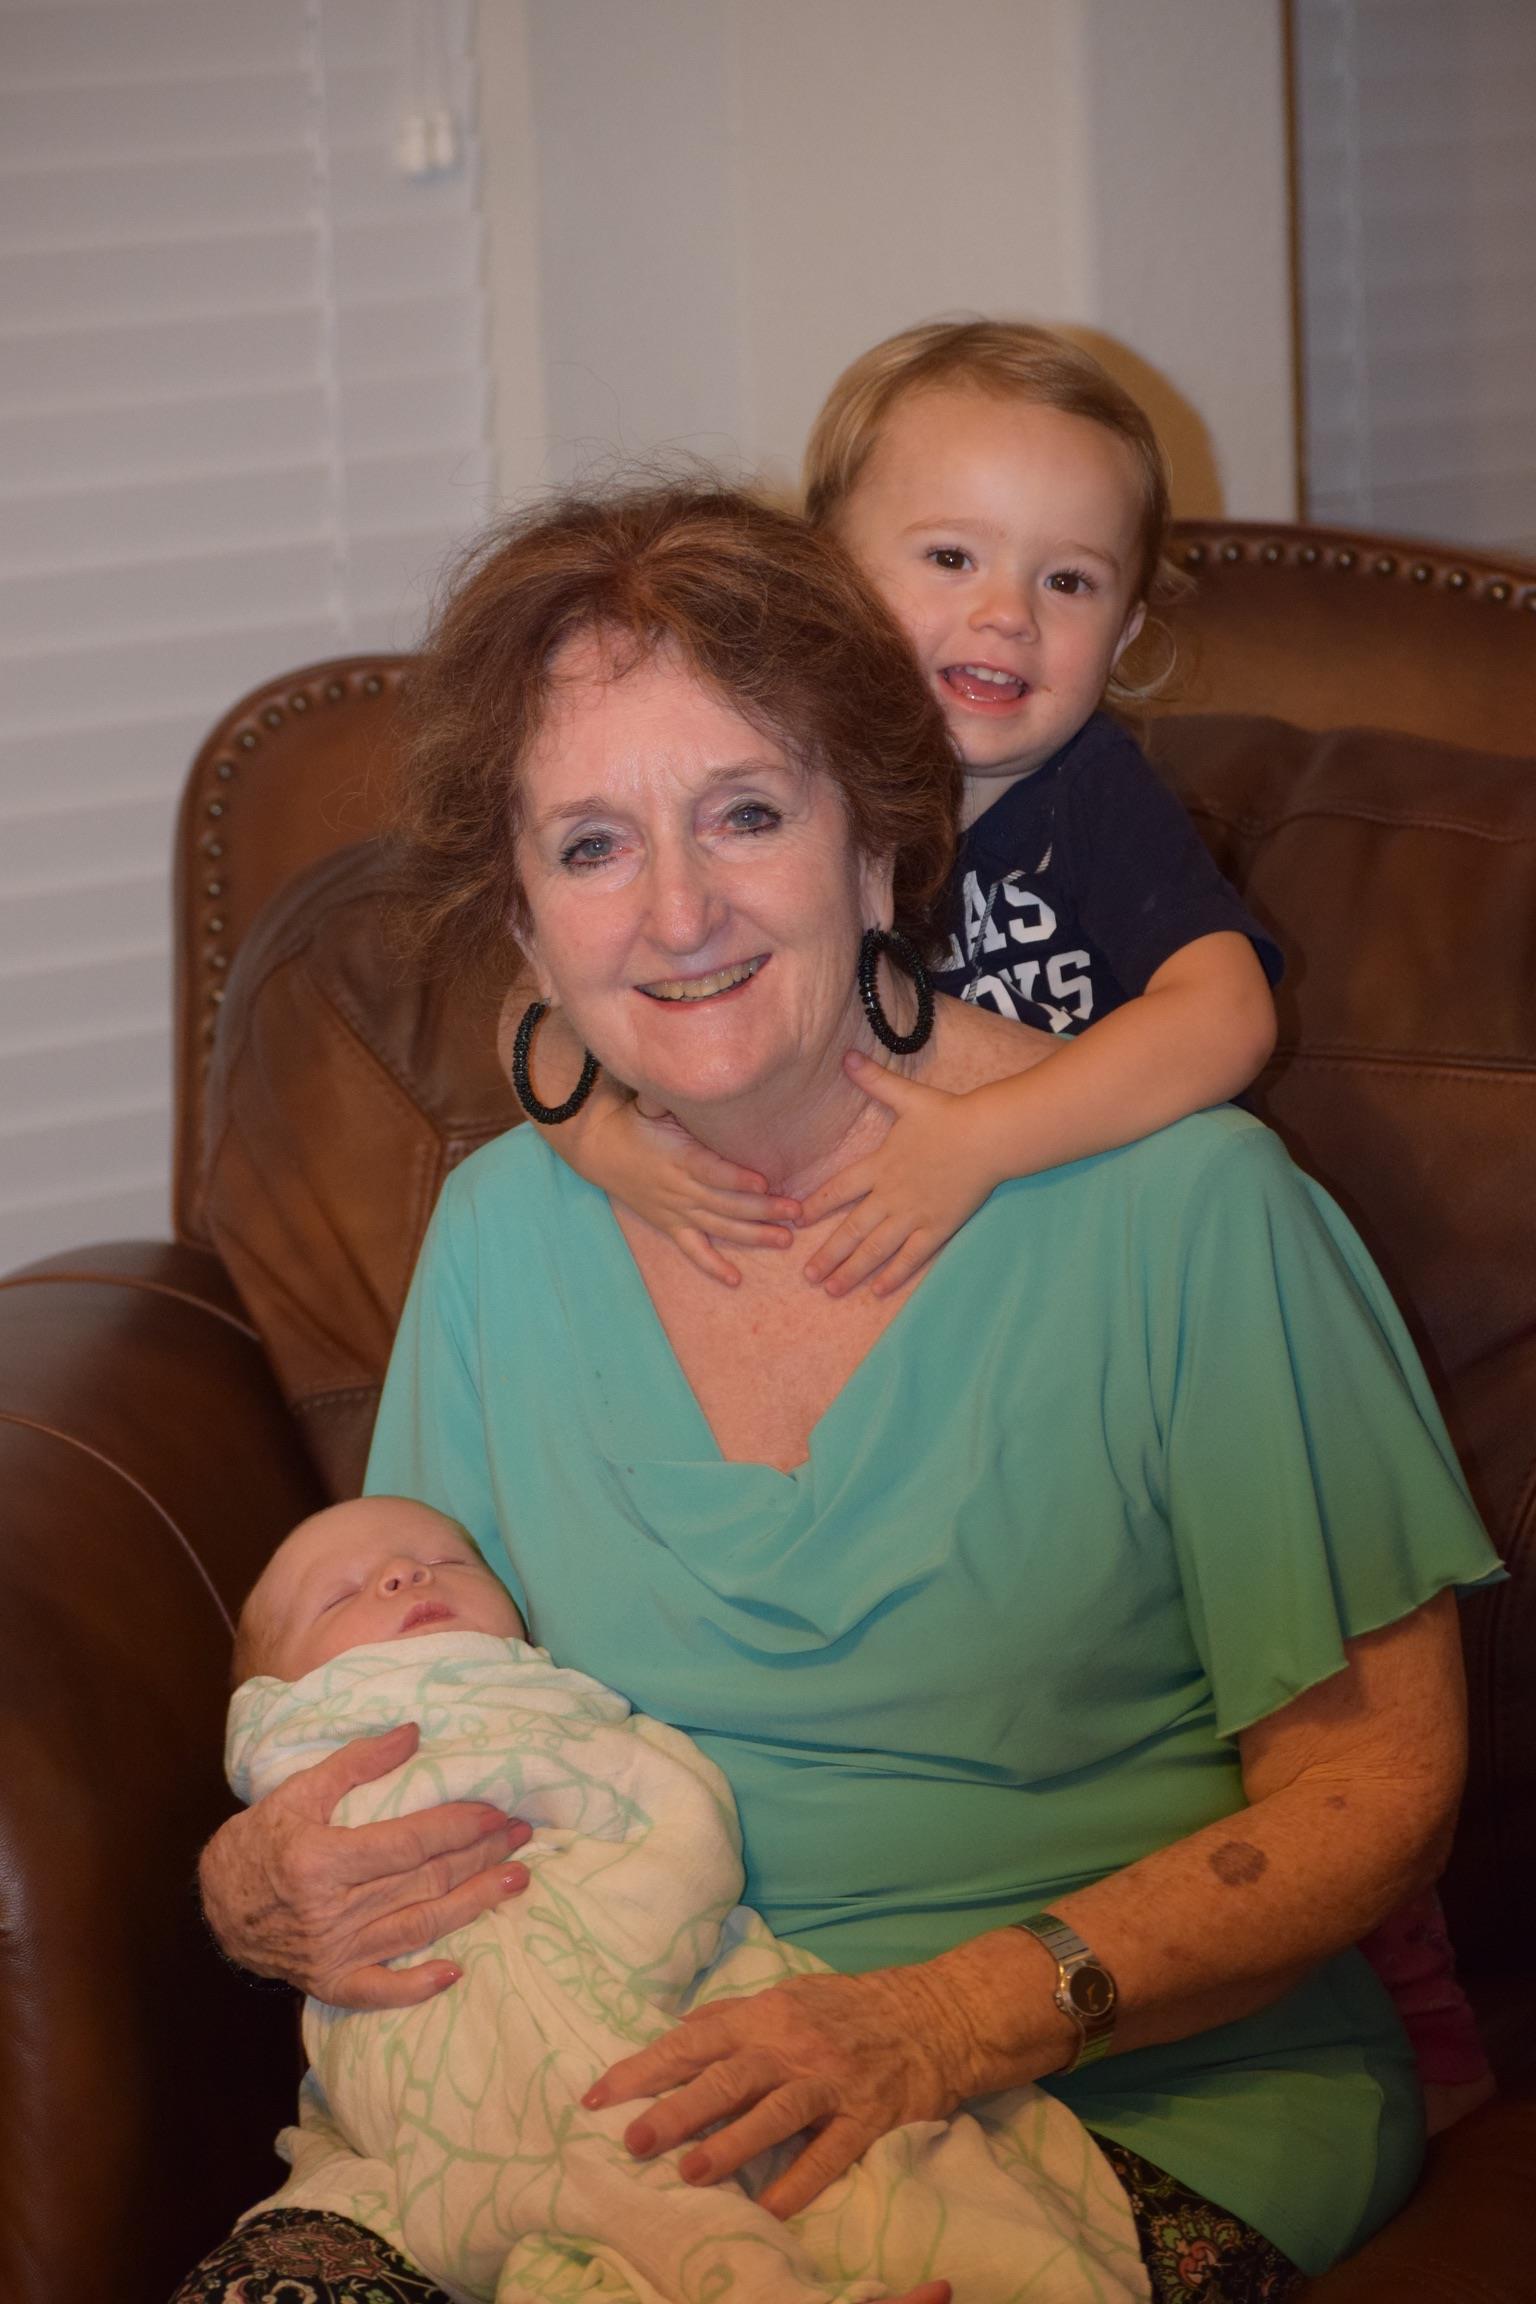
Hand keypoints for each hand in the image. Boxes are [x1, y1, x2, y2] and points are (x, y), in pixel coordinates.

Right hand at [199, 1723, 531, 2007]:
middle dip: (480, 1855)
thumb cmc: (260, 1840)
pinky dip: (418, 1986)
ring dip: (473, 1904)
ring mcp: (332, 1953)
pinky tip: (456, 1972)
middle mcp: (330, 1911)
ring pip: (417, 1927)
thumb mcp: (298, 1790)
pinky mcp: (330, 1982)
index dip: (457, 1826)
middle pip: (422, 1881)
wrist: (215, 1906)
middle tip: (523, 1835)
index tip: (496, 1811)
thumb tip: (413, 1733)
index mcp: (320, 1860)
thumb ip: (356, 1762)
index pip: (407, 1842)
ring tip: (517, 1881)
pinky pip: (380, 1990)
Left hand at [584, 1965, 971, 2219]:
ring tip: (689, 2173)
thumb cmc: (853, 2008)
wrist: (937, 2014)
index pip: (694, 2040)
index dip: (645, 2067)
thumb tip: (677, 2031)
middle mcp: (794, 2045)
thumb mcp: (790, 1995)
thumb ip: (734, 2016)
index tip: (597, 2096)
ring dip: (730, 2144)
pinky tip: (771, 2211)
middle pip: (728, 2076)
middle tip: (633, 2139)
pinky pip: (830, 2152)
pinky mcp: (868, 2116)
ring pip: (774, 2112)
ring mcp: (832, 2081)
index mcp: (768, 2014)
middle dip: (678, 2108)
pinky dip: (800, 2182)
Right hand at [585, 1095, 800, 1286]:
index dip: (737, 1179)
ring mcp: (676, 1210)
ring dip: (752, 1235)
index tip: (764, 1182)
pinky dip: (713, 1266)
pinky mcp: (671, 1225)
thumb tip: (695, 1069)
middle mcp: (680, 1188)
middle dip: (763, 1209)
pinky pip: (693, 1250)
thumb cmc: (637, 1120)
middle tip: (796, 1212)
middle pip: (725, 1204)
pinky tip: (735, 1279)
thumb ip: (675, 1095)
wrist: (601, 1148)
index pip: (712, 1171)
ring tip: (785, 1239)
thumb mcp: (653, 1103)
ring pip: (719, 1228)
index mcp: (679, 1157)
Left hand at [800, 1053, 997, 1296]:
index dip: (815, 1206)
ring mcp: (914, 1214)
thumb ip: (874, 1080)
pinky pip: (912, 1256)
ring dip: (852, 1270)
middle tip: (808, 1276)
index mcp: (880, 1165)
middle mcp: (891, 1195)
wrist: (988, 1136)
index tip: (794, 1221)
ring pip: (877, 1249)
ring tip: (832, 1290)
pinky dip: (894, 1274)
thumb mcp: (907, 1096)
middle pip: (852, 1230)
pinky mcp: (939, 1226)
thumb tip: (847, 1056)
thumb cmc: (949, 1115)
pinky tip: (878, 1291)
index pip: (838, 1190)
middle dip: (828, 1254)